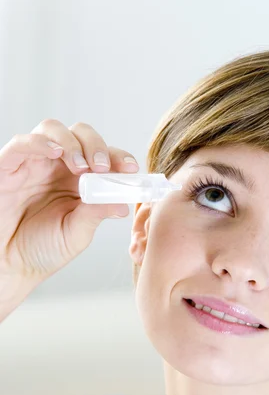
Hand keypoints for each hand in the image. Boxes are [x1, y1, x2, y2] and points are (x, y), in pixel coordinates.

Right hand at [0, 119, 138, 292]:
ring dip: (72, 142)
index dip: (119, 157)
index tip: (131, 169)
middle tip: (102, 167)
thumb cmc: (43, 249)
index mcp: (81, 181)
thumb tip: (124, 204)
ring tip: (81, 166)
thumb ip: (96, 214)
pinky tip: (56, 152)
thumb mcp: (76, 234)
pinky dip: (40, 142)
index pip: (104, 157)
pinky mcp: (9, 165)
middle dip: (96, 145)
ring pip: (53, 130)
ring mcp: (34, 163)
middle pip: (81, 135)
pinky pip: (23, 143)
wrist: (10, 265)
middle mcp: (59, 167)